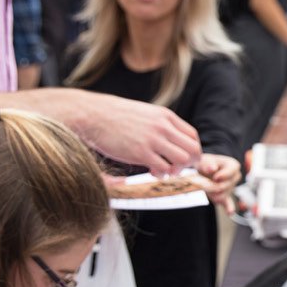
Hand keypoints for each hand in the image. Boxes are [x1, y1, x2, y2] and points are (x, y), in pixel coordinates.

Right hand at [77, 92, 200, 175]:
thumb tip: (172, 140)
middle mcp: (163, 127)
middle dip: (190, 163)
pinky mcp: (141, 153)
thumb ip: (161, 124)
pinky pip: (163, 168)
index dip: (192, 150)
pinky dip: (162, 173)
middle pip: (193, 149)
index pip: (192, 136)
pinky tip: (152, 171)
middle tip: (177, 168)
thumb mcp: (145, 113)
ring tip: (164, 170)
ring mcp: (153, 140)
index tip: (184, 158)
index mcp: (165, 116)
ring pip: (182, 160)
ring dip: (177, 170)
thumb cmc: (116, 116)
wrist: (93, 115)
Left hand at [195, 153, 241, 205]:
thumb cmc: (206, 163)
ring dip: (211, 193)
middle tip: (203, 183)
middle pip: (225, 186)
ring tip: (204, 186)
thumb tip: (212, 168)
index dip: (223, 175)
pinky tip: (230, 212)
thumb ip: (208, 164)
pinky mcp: (225, 196)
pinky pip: (228, 203)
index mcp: (233, 166)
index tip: (215, 177)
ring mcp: (231, 188)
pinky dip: (228, 207)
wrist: (204, 169)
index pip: (232, 172)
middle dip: (213, 186)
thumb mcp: (205, 160)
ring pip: (222, 195)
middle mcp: (235, 177)